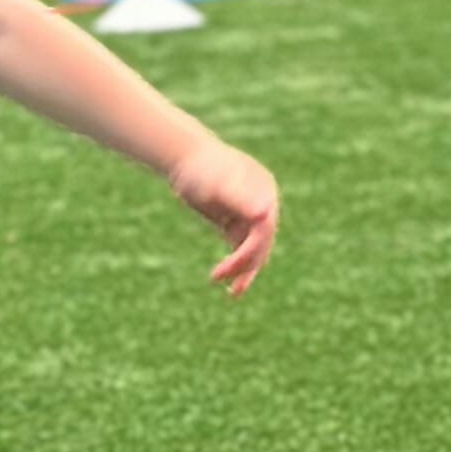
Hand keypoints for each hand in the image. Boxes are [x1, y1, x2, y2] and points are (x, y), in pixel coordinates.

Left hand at [167, 134, 278, 296]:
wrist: (184, 158)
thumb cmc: (202, 169)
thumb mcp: (220, 186)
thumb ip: (242, 199)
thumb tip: (266, 212)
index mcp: (265, 194)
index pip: (264, 230)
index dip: (249, 251)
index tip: (227, 268)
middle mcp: (261, 204)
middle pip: (260, 242)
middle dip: (244, 264)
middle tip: (224, 283)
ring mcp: (249, 213)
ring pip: (251, 248)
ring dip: (243, 270)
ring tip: (233, 293)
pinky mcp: (235, 221)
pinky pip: (240, 246)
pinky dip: (235, 263)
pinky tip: (227, 281)